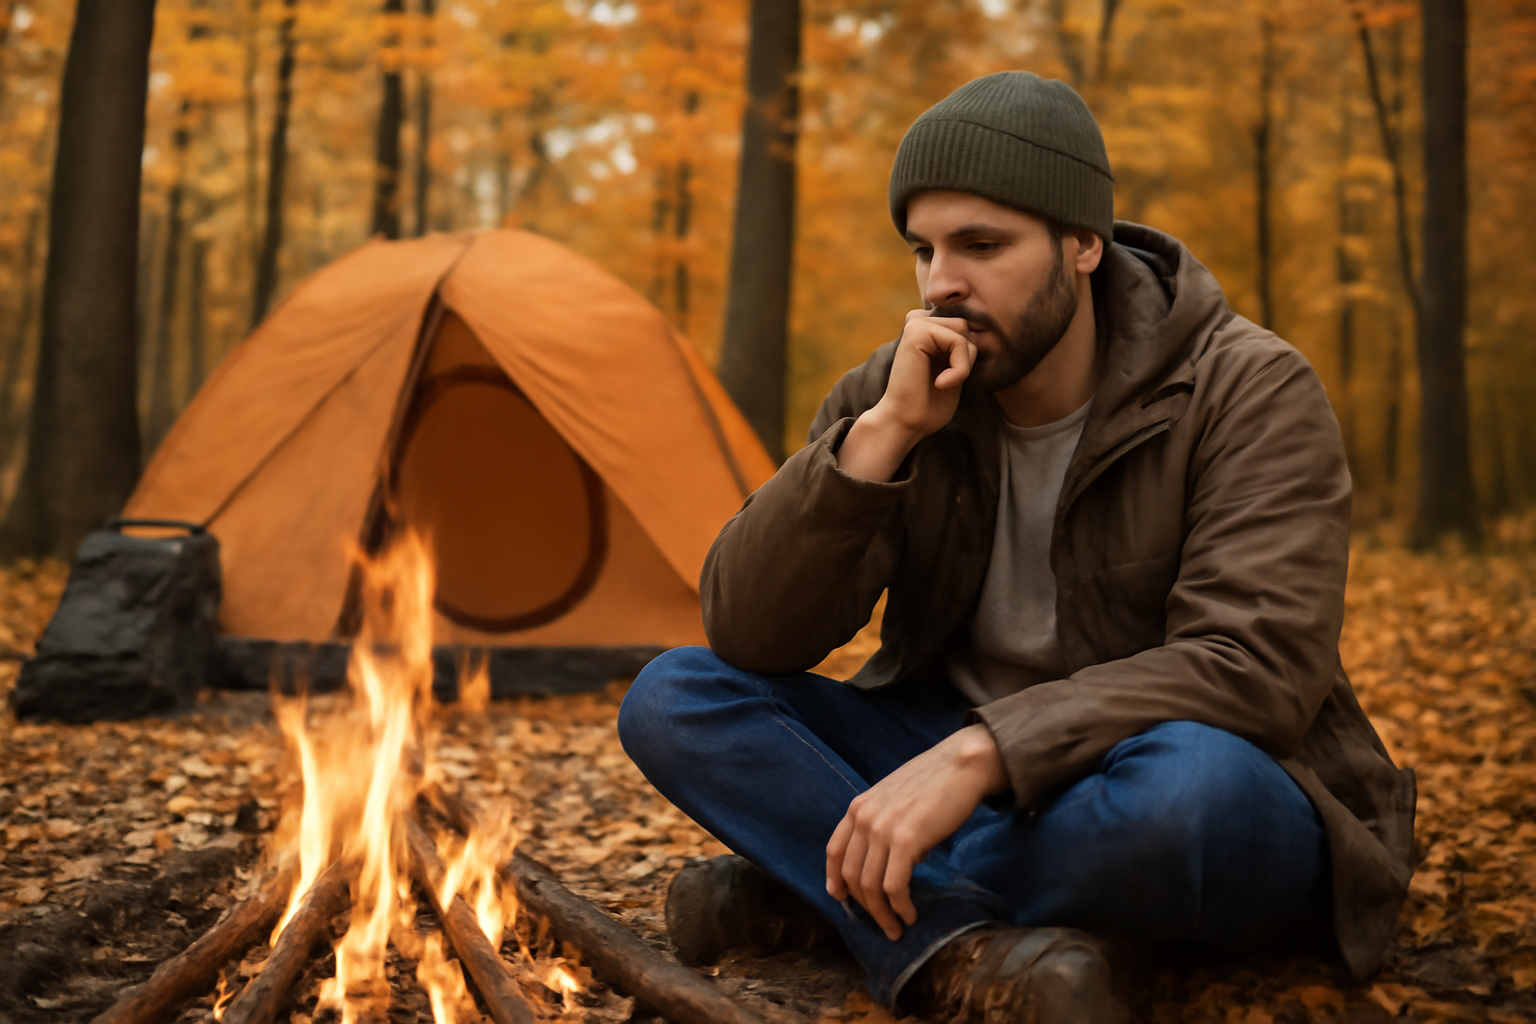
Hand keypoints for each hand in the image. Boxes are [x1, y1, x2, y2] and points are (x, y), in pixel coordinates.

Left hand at [825, 724, 1008, 940]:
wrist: (961, 764)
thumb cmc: (933, 783)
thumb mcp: (893, 799)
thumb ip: (881, 824)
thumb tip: (883, 863)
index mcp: (858, 807)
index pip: (834, 851)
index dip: (835, 879)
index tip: (841, 898)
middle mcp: (864, 818)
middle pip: (851, 875)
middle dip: (864, 905)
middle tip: (881, 922)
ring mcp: (883, 829)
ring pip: (870, 886)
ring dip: (882, 914)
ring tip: (896, 927)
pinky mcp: (906, 840)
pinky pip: (894, 885)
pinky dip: (899, 906)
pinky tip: (909, 914)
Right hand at [837, 310, 977, 481]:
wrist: (904, 422)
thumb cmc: (928, 405)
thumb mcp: (956, 372)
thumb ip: (965, 348)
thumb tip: (982, 330)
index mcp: (926, 331)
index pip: (965, 328)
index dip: (966, 356)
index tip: (948, 381)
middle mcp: (919, 322)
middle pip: (965, 325)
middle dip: (966, 356)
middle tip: (947, 382)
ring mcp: (916, 324)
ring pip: (964, 330)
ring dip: (963, 363)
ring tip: (944, 383)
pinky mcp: (916, 332)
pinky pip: (958, 341)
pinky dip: (959, 367)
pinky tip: (941, 384)